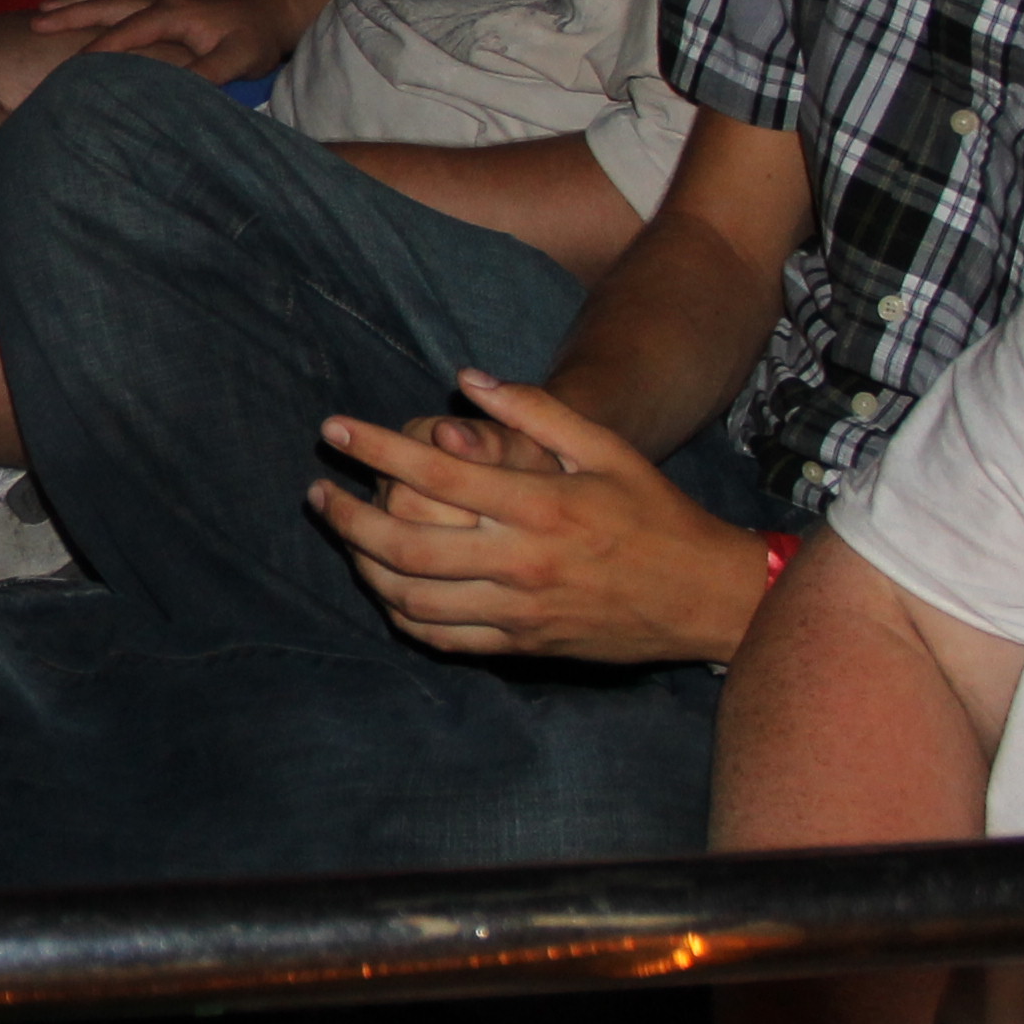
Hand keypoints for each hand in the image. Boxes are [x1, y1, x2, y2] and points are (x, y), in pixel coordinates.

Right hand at [29, 0, 296, 81]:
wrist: (272, 7)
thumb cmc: (255, 36)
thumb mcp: (238, 59)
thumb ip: (205, 74)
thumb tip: (169, 91)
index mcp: (171, 13)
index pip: (124, 33)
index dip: (96, 51)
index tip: (67, 69)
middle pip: (106, 5)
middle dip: (70, 15)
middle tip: (34, 24)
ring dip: (76, 3)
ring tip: (42, 11)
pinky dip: (93, 1)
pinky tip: (81, 7)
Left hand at [309, 369, 774, 663]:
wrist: (705, 597)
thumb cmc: (656, 513)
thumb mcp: (607, 450)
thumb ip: (538, 411)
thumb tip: (467, 378)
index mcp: (542, 506)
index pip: (438, 471)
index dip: (376, 447)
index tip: (333, 430)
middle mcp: (524, 562)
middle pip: (407, 544)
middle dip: (348, 517)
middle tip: (318, 493)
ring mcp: (520, 611)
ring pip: (413, 598)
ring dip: (364, 566)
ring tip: (343, 535)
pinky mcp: (523, 645)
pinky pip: (442, 638)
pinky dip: (401, 614)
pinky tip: (384, 586)